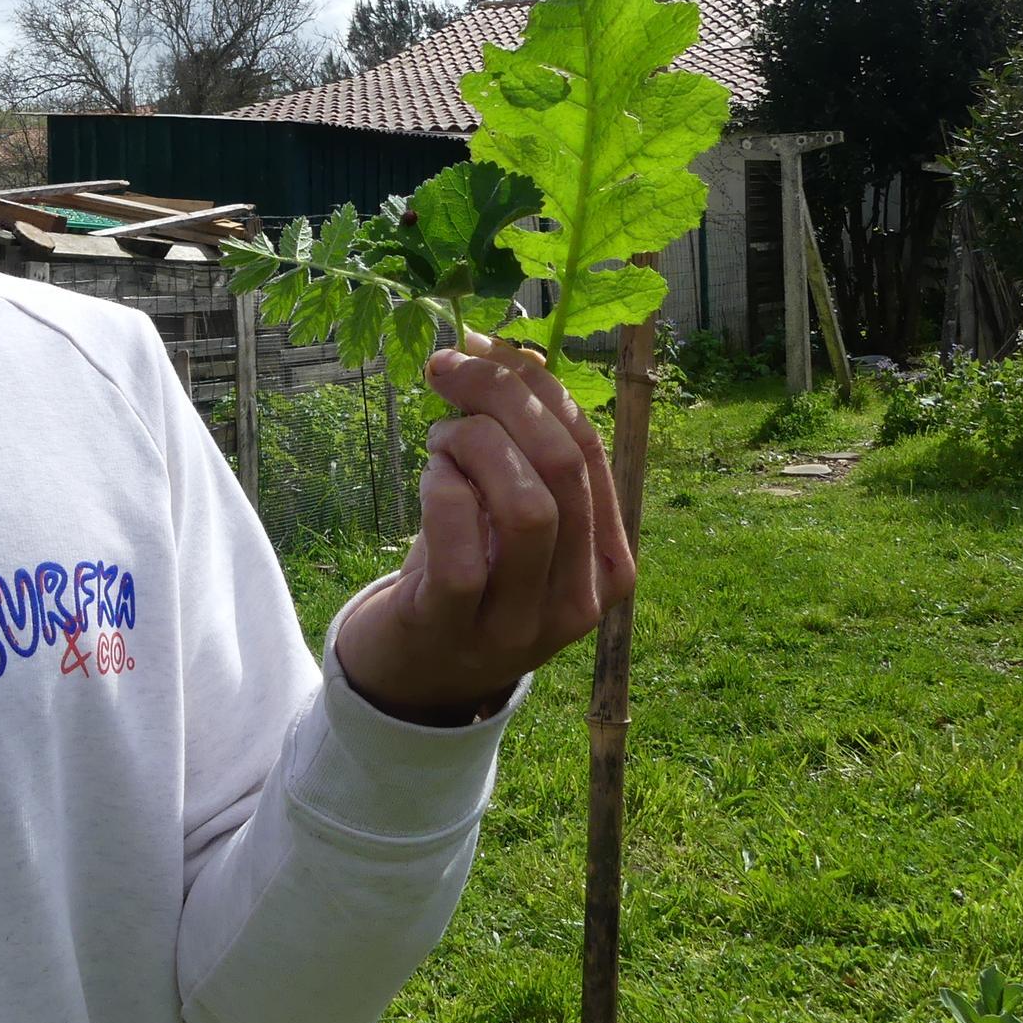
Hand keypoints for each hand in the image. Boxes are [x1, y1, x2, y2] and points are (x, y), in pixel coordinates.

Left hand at [333, 332, 632, 724]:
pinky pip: (462, 550)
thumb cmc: (466, 574)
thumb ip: (522, 448)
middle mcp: (580, 599)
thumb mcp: (508, 514)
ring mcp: (522, 624)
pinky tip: (428, 477)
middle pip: (564, 466)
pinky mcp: (456, 631)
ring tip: (440, 440)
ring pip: (529, 506)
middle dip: (502, 396)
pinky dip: (442, 491)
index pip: (591, 448)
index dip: (537, 384)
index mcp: (609, 562)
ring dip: (474, 446)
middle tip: (447, 371)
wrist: (414, 675)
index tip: (481, 346)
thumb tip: (502, 349)